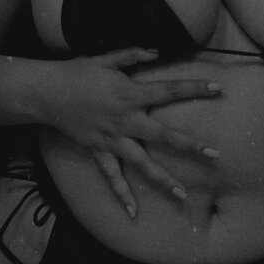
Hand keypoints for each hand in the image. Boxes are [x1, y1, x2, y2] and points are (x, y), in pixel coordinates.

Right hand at [42, 47, 220, 218]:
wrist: (46, 93)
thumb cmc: (77, 72)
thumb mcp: (106, 58)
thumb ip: (132, 54)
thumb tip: (157, 52)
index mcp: (130, 93)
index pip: (169, 91)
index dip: (194, 89)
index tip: (218, 89)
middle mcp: (125, 119)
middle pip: (163, 136)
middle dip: (189, 146)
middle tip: (214, 156)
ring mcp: (112, 138)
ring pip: (141, 163)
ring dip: (162, 179)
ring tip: (182, 195)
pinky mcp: (98, 150)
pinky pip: (111, 176)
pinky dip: (121, 194)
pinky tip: (133, 212)